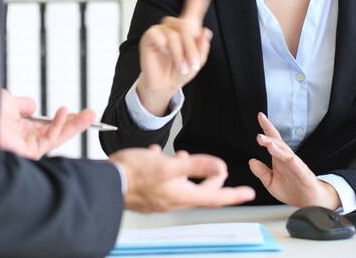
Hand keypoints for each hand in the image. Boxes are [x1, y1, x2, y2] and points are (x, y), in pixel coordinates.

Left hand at [0, 89, 95, 159]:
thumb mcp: (7, 101)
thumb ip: (22, 104)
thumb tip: (33, 105)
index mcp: (19, 131)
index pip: (47, 127)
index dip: (63, 119)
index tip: (78, 111)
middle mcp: (23, 141)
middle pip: (55, 134)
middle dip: (75, 125)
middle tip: (93, 115)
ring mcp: (25, 148)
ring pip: (56, 139)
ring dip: (74, 126)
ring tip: (90, 114)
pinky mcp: (27, 153)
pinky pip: (49, 140)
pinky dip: (59, 126)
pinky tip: (66, 112)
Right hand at [110, 144, 255, 211]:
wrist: (106, 181)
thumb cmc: (135, 173)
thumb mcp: (168, 165)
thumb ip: (196, 166)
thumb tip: (220, 167)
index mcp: (181, 196)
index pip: (215, 197)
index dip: (234, 194)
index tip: (249, 193)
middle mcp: (172, 201)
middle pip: (200, 192)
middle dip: (208, 178)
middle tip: (214, 166)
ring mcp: (159, 199)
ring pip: (181, 185)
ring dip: (186, 171)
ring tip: (181, 155)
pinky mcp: (148, 194)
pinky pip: (163, 181)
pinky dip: (166, 168)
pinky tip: (156, 154)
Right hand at [135, 0, 216, 115]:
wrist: (165, 85)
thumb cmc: (181, 70)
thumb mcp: (198, 61)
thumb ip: (202, 47)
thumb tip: (204, 31)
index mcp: (188, 26)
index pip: (196, 2)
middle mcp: (174, 24)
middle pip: (187, 25)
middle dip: (191, 47)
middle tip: (193, 65)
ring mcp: (161, 29)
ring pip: (175, 34)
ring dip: (181, 53)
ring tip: (182, 67)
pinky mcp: (150, 36)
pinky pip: (160, 36)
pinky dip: (167, 49)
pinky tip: (164, 55)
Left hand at [248, 112, 339, 208]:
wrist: (309, 202)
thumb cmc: (292, 190)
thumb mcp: (271, 182)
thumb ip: (261, 172)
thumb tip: (251, 161)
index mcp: (279, 159)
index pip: (273, 140)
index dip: (267, 127)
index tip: (260, 116)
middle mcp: (288, 159)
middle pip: (279, 144)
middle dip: (270, 138)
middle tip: (259, 136)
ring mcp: (297, 166)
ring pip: (287, 154)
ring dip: (278, 148)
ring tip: (268, 144)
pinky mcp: (304, 175)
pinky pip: (298, 167)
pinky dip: (292, 162)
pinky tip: (288, 158)